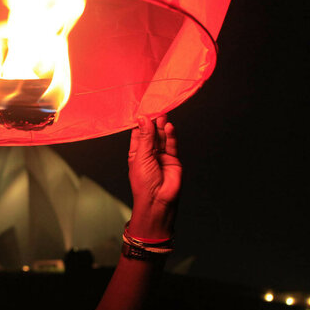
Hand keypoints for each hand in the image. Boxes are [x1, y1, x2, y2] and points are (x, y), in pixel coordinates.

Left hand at [126, 114, 181, 238]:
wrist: (157, 201)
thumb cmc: (143, 183)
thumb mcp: (141, 157)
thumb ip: (145, 137)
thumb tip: (143, 119)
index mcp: (136, 153)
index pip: (138, 133)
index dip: (140, 122)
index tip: (143, 110)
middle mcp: (149, 153)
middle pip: (151, 133)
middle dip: (153, 122)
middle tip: (155, 109)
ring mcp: (161, 156)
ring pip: (162, 137)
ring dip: (162, 126)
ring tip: (162, 114)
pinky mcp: (173, 159)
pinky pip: (171, 144)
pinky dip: (170, 135)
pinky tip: (168, 127)